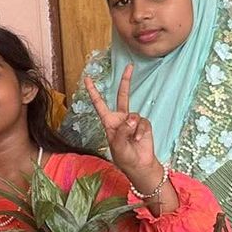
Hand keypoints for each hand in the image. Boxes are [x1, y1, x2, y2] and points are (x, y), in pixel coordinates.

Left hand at [83, 66, 160, 189]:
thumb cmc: (124, 157)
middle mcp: (121, 118)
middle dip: (126, 81)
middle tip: (129, 66)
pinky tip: (139, 140)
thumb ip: (122, 131)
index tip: (87, 79)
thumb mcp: (117, 145)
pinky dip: (141, 132)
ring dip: (133, 128)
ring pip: (134, 116)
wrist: (139, 165)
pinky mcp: (144, 124)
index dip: (94, 91)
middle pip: (123, 96)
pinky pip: (143, 123)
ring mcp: (133, 121)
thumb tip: (131, 118)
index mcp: (109, 122)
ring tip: (132, 140)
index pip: (99, 104)